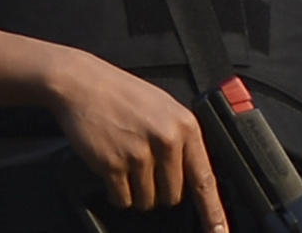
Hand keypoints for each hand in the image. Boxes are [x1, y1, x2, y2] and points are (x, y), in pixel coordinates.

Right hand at [44, 49, 225, 229]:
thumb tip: (192, 177)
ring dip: (136, 191)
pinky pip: (123, 199)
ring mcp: (139, 153)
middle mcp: (166, 140)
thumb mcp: (164, 108)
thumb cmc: (121, 95)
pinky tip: (111, 168)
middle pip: (173, 196)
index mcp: (184, 126)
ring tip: (125, 161)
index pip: (204, 179)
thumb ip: (182, 140)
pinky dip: (117, 192)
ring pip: (147, 201)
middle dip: (159, 190)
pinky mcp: (113, 165)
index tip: (219, 232)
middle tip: (143, 164)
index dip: (213, 212)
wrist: (82, 83)